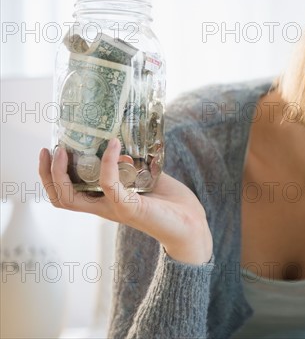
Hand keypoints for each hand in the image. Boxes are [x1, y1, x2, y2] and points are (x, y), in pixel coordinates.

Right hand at [38, 138, 212, 264]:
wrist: (192, 225)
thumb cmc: (170, 203)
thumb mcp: (146, 178)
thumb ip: (133, 164)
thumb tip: (122, 144)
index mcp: (105, 201)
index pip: (66, 194)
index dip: (51, 175)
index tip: (50, 150)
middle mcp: (104, 207)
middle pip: (60, 198)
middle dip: (47, 174)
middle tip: (49, 150)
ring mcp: (115, 209)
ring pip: (72, 198)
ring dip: (62, 173)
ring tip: (64, 149)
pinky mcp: (130, 208)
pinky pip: (109, 185)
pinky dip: (108, 163)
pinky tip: (114, 145)